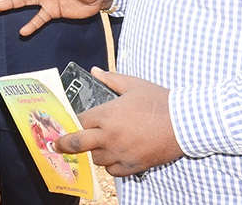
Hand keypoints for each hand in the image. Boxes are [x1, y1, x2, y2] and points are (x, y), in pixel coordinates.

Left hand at [55, 68, 182, 175]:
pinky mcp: (133, 166)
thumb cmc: (158, 101)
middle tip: (57, 145)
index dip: (71, 122)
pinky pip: (113, 170)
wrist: (184, 122)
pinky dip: (111, 165)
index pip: (78, 121)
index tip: (65, 124)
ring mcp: (121, 153)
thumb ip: (110, 79)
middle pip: (77, 144)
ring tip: (99, 144)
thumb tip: (94, 71)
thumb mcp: (133, 84)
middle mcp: (110, 136)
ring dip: (94, 152)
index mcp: (107, 114)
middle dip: (64, 144)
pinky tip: (114, 155)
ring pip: (96, 158)